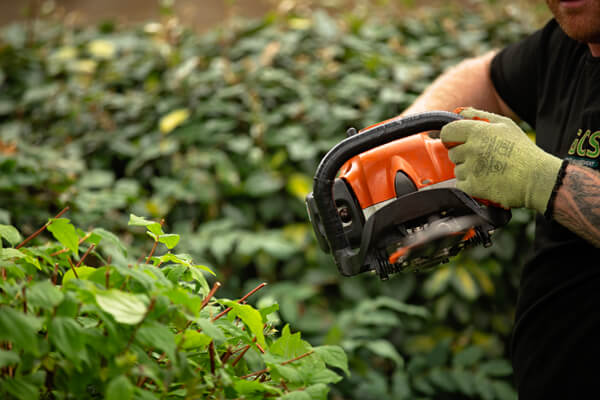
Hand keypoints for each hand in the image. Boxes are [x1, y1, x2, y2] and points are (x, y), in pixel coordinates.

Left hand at [440, 107, 562, 212]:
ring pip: (457, 170)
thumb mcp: (505, 125)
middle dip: (464, 156)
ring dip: (469, 171)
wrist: (537, 179)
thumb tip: (458, 112)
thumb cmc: (522, 151)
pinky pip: (461, 184)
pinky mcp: (473, 187)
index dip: (451, 138)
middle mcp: (472, 149)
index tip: (457, 142)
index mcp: (478, 131)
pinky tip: (487, 181)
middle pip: (453, 153)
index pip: (447, 133)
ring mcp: (471, 169)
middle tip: (484, 158)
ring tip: (489, 170)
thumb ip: (478, 115)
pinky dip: (471, 185)